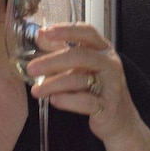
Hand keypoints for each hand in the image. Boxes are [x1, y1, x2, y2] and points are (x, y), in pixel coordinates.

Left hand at [26, 22, 140, 143]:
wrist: (119, 120)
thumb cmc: (97, 89)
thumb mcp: (80, 67)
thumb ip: (61, 50)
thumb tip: (40, 36)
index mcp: (103, 50)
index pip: (87, 32)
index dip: (67, 30)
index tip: (46, 32)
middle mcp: (110, 64)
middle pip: (79, 56)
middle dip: (51, 61)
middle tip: (31, 68)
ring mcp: (111, 85)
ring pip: (79, 79)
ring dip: (53, 84)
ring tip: (36, 91)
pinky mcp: (108, 107)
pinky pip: (84, 101)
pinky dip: (66, 100)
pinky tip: (54, 100)